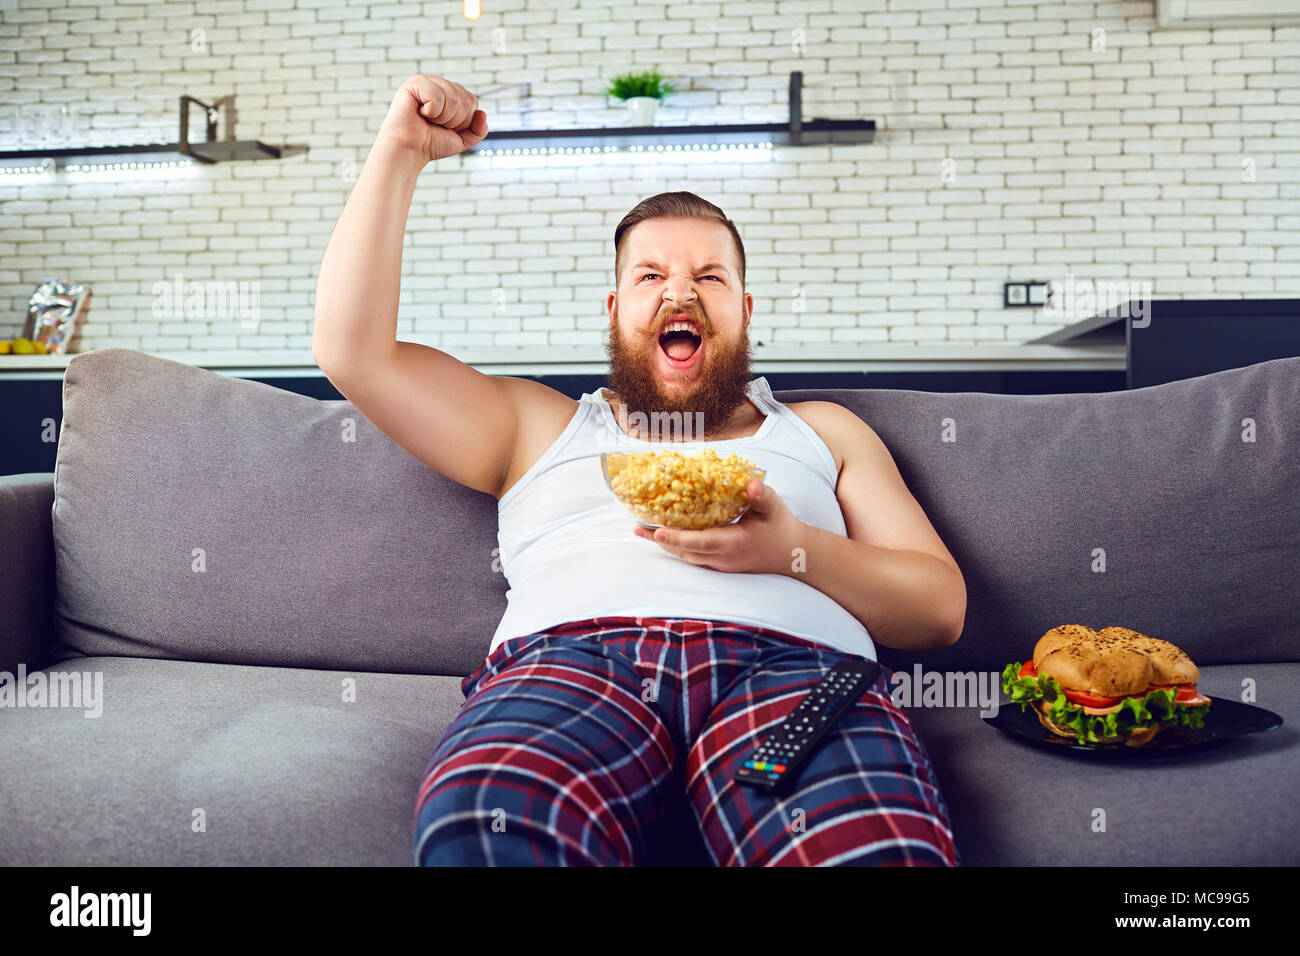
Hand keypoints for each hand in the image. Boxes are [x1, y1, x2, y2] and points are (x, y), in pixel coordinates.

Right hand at [377, 74, 488, 164]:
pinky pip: (437, 96)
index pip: (472, 101)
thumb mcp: (462, 139)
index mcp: (452, 93)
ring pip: (453, 98)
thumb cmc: (431, 143)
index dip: (462, 121)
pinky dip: (431, 111)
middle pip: (465, 100)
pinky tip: (419, 112)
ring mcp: (428, 81)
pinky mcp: (415, 83)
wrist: (410, 150)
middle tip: (435, 124)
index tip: (445, 127)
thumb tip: (482, 113)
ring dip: (442, 117)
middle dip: (453, 120)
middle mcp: (440, 84)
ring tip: (427, 119)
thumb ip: (479, 130)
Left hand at [632, 480, 805, 575]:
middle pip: (685, 551)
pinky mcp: (720, 565)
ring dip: (664, 544)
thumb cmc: (782, 527)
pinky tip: (664, 536)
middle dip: (660, 540)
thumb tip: (751, 484)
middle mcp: (723, 558)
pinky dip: (676, 547)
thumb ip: (763, 496)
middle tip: (637, 527)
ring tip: (642, 531)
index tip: (656, 529)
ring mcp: (720, 564)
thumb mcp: (775, 508)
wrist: (793, 554)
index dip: (677, 537)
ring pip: (686, 557)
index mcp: (734, 543)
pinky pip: (693, 557)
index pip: (700, 542)